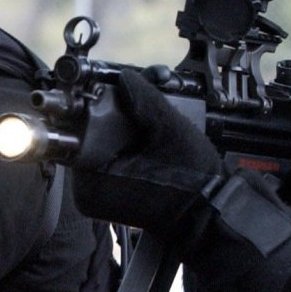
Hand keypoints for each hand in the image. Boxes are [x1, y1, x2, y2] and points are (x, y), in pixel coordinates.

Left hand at [70, 67, 223, 234]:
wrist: (210, 213)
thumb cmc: (192, 181)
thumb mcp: (169, 131)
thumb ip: (144, 100)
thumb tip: (124, 78)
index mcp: (91, 181)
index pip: (80, 131)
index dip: (96, 106)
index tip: (112, 91)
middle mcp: (86, 193)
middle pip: (88, 138)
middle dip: (110, 118)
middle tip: (137, 103)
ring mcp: (97, 198)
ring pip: (99, 148)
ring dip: (118, 132)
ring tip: (146, 122)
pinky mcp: (110, 197)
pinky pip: (108, 161)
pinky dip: (124, 148)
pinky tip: (145, 138)